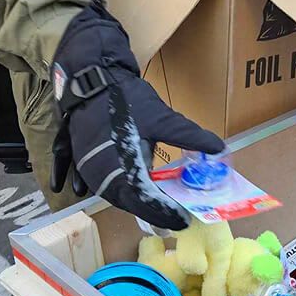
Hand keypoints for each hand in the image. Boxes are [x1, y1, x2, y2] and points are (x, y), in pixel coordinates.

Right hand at [49, 1, 223, 224]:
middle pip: (128, 202)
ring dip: (129, 200)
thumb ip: (190, 136)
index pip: (148, 203)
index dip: (167, 213)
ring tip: (152, 206)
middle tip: (173, 215)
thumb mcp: (161, 118)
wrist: (88, 76)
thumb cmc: (125, 99)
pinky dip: (94, 186)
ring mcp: (85, 168)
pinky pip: (82, 178)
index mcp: (123, 174)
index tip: (184, 219)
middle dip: (151, 210)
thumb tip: (219, 148)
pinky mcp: (76, 156)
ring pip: (109, 192)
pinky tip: (96, 192)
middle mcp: (102, 178)